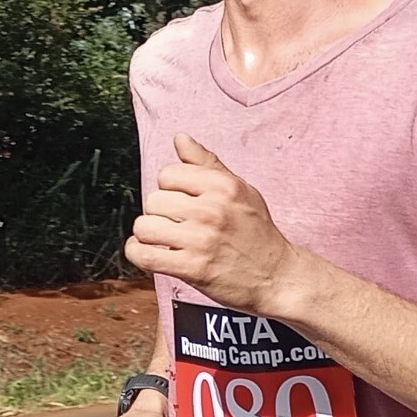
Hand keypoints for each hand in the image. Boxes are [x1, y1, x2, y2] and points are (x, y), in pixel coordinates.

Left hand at [125, 133, 299, 312]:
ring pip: (144, 227)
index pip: (168, 174)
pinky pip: (143, 255)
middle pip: (153, 200)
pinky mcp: (192, 268)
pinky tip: (152, 254)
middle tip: (177, 225)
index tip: (182, 202)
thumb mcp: (241, 191)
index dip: (170, 189)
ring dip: (148, 236)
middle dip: (160, 214)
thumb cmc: (258, 234)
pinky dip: (139, 254)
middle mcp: (211, 210)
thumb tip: (180, 139)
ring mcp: (201, 240)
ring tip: (164, 240)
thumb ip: (208, 164)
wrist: (277, 277)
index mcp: (223, 186)